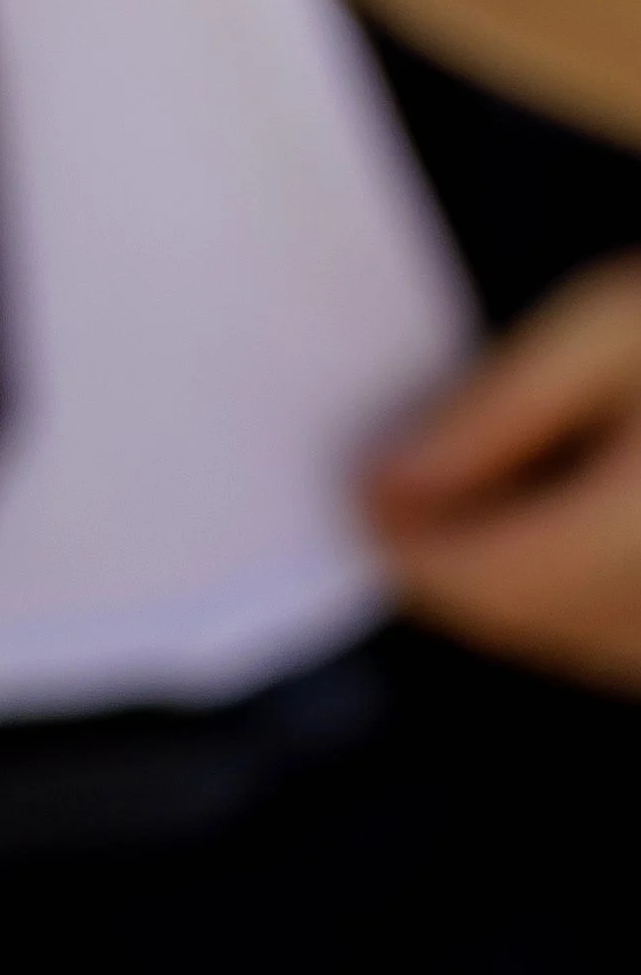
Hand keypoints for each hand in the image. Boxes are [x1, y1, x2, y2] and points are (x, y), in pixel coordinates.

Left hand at [366, 255, 640, 692]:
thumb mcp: (606, 329)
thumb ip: (496, 412)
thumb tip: (391, 483)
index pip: (491, 578)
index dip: (406, 542)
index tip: (359, 488)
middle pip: (526, 620)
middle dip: (449, 560)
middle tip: (404, 480)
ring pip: (574, 644)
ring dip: (510, 584)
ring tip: (484, 488)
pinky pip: (623, 644)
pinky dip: (575, 597)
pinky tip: (567, 520)